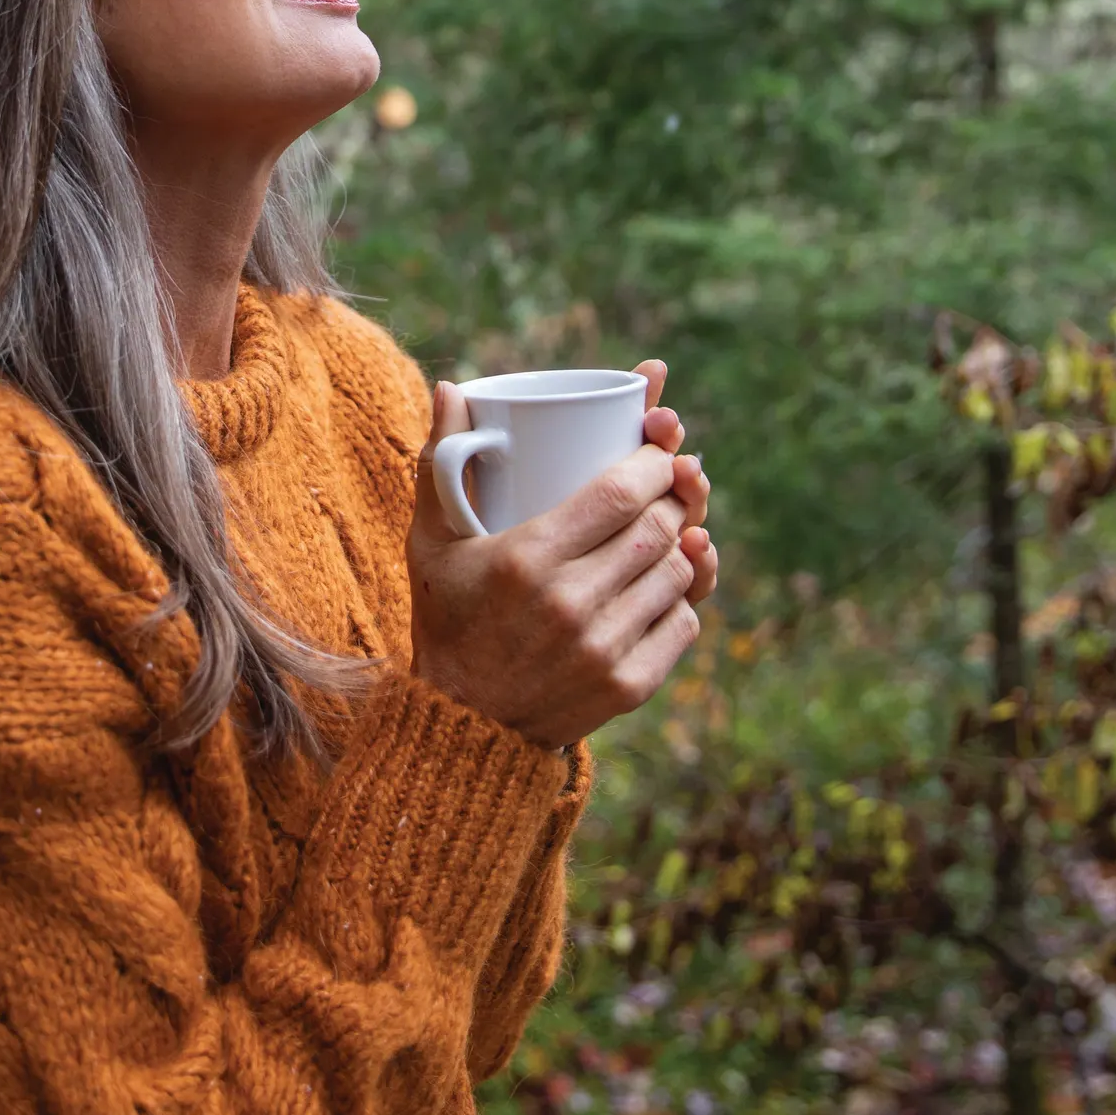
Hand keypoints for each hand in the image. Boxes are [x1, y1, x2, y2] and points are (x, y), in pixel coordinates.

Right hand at [405, 359, 719, 750]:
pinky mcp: (628, 686)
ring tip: (670, 527)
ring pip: (677, 572)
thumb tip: (452, 386)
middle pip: (658, 528)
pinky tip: (666, 582)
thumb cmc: (447, 620)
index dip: (652, 461)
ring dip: (684, 542)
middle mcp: (570, 604)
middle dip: (676, 494)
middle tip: (672, 481)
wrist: (463, 728)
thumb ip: (440, 463)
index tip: (656, 446)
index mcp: (526, 559)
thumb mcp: (431, 543)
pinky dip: (683, 598)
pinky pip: (684, 624)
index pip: (619, 493)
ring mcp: (603, 649)